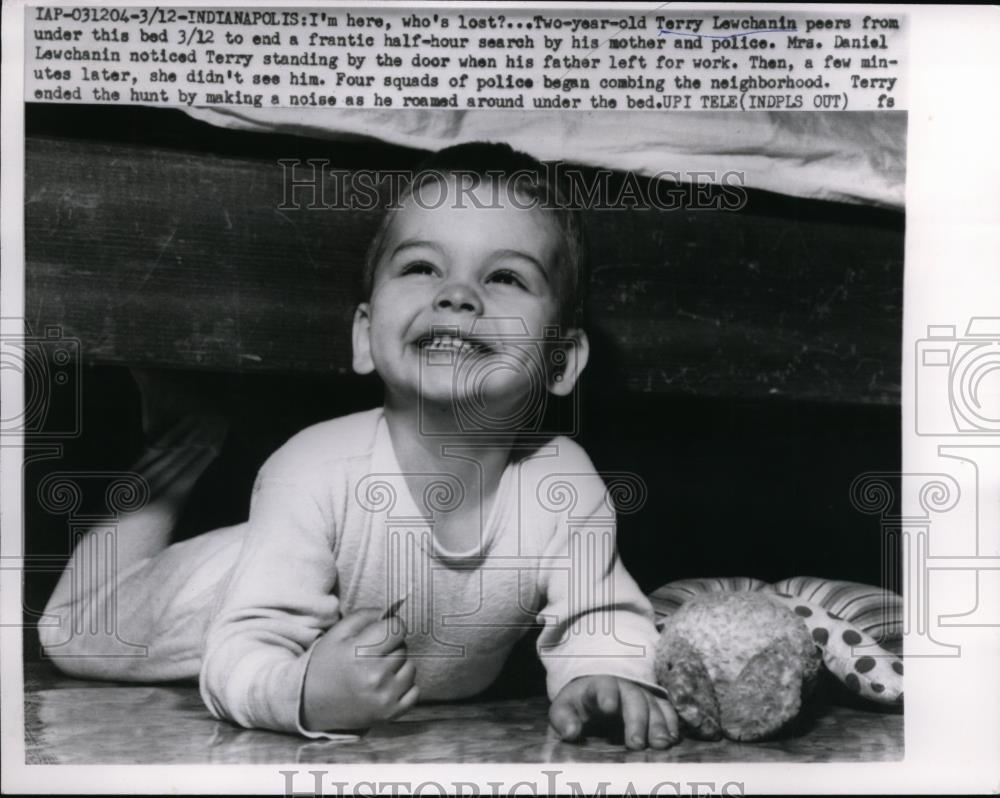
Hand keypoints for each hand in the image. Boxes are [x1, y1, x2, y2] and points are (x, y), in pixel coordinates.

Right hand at [301, 608, 418, 732]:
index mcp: (360, 653)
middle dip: (391, 647)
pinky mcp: (390, 714)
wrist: (309, 704)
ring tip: (376, 671)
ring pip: (410, 668)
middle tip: (372, 655)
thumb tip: (390, 613)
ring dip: (398, 667)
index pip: (397, 628)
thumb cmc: (325, 664)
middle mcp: (374, 676)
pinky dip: (403, 687)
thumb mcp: (337, 633)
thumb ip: (365, 616)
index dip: (391, 626)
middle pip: (403, 647)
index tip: (382, 632)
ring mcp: (384, 697)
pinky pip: (414, 690)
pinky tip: (384, 687)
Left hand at [549, 675, 679, 749]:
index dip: (607, 695)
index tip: (608, 707)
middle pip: (633, 698)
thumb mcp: (564, 708)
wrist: (594, 691)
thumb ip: (563, 719)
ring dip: (658, 724)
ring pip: (653, 705)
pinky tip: (673, 738)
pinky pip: (666, 710)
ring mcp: (641, 694)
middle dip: (636, 720)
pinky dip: (671, 722)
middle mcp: (624, 687)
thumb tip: (571, 732)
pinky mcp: (654, 703)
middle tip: (636, 744)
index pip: (603, 686)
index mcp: (598, 685)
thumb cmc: (578, 703)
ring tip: (660, 744)